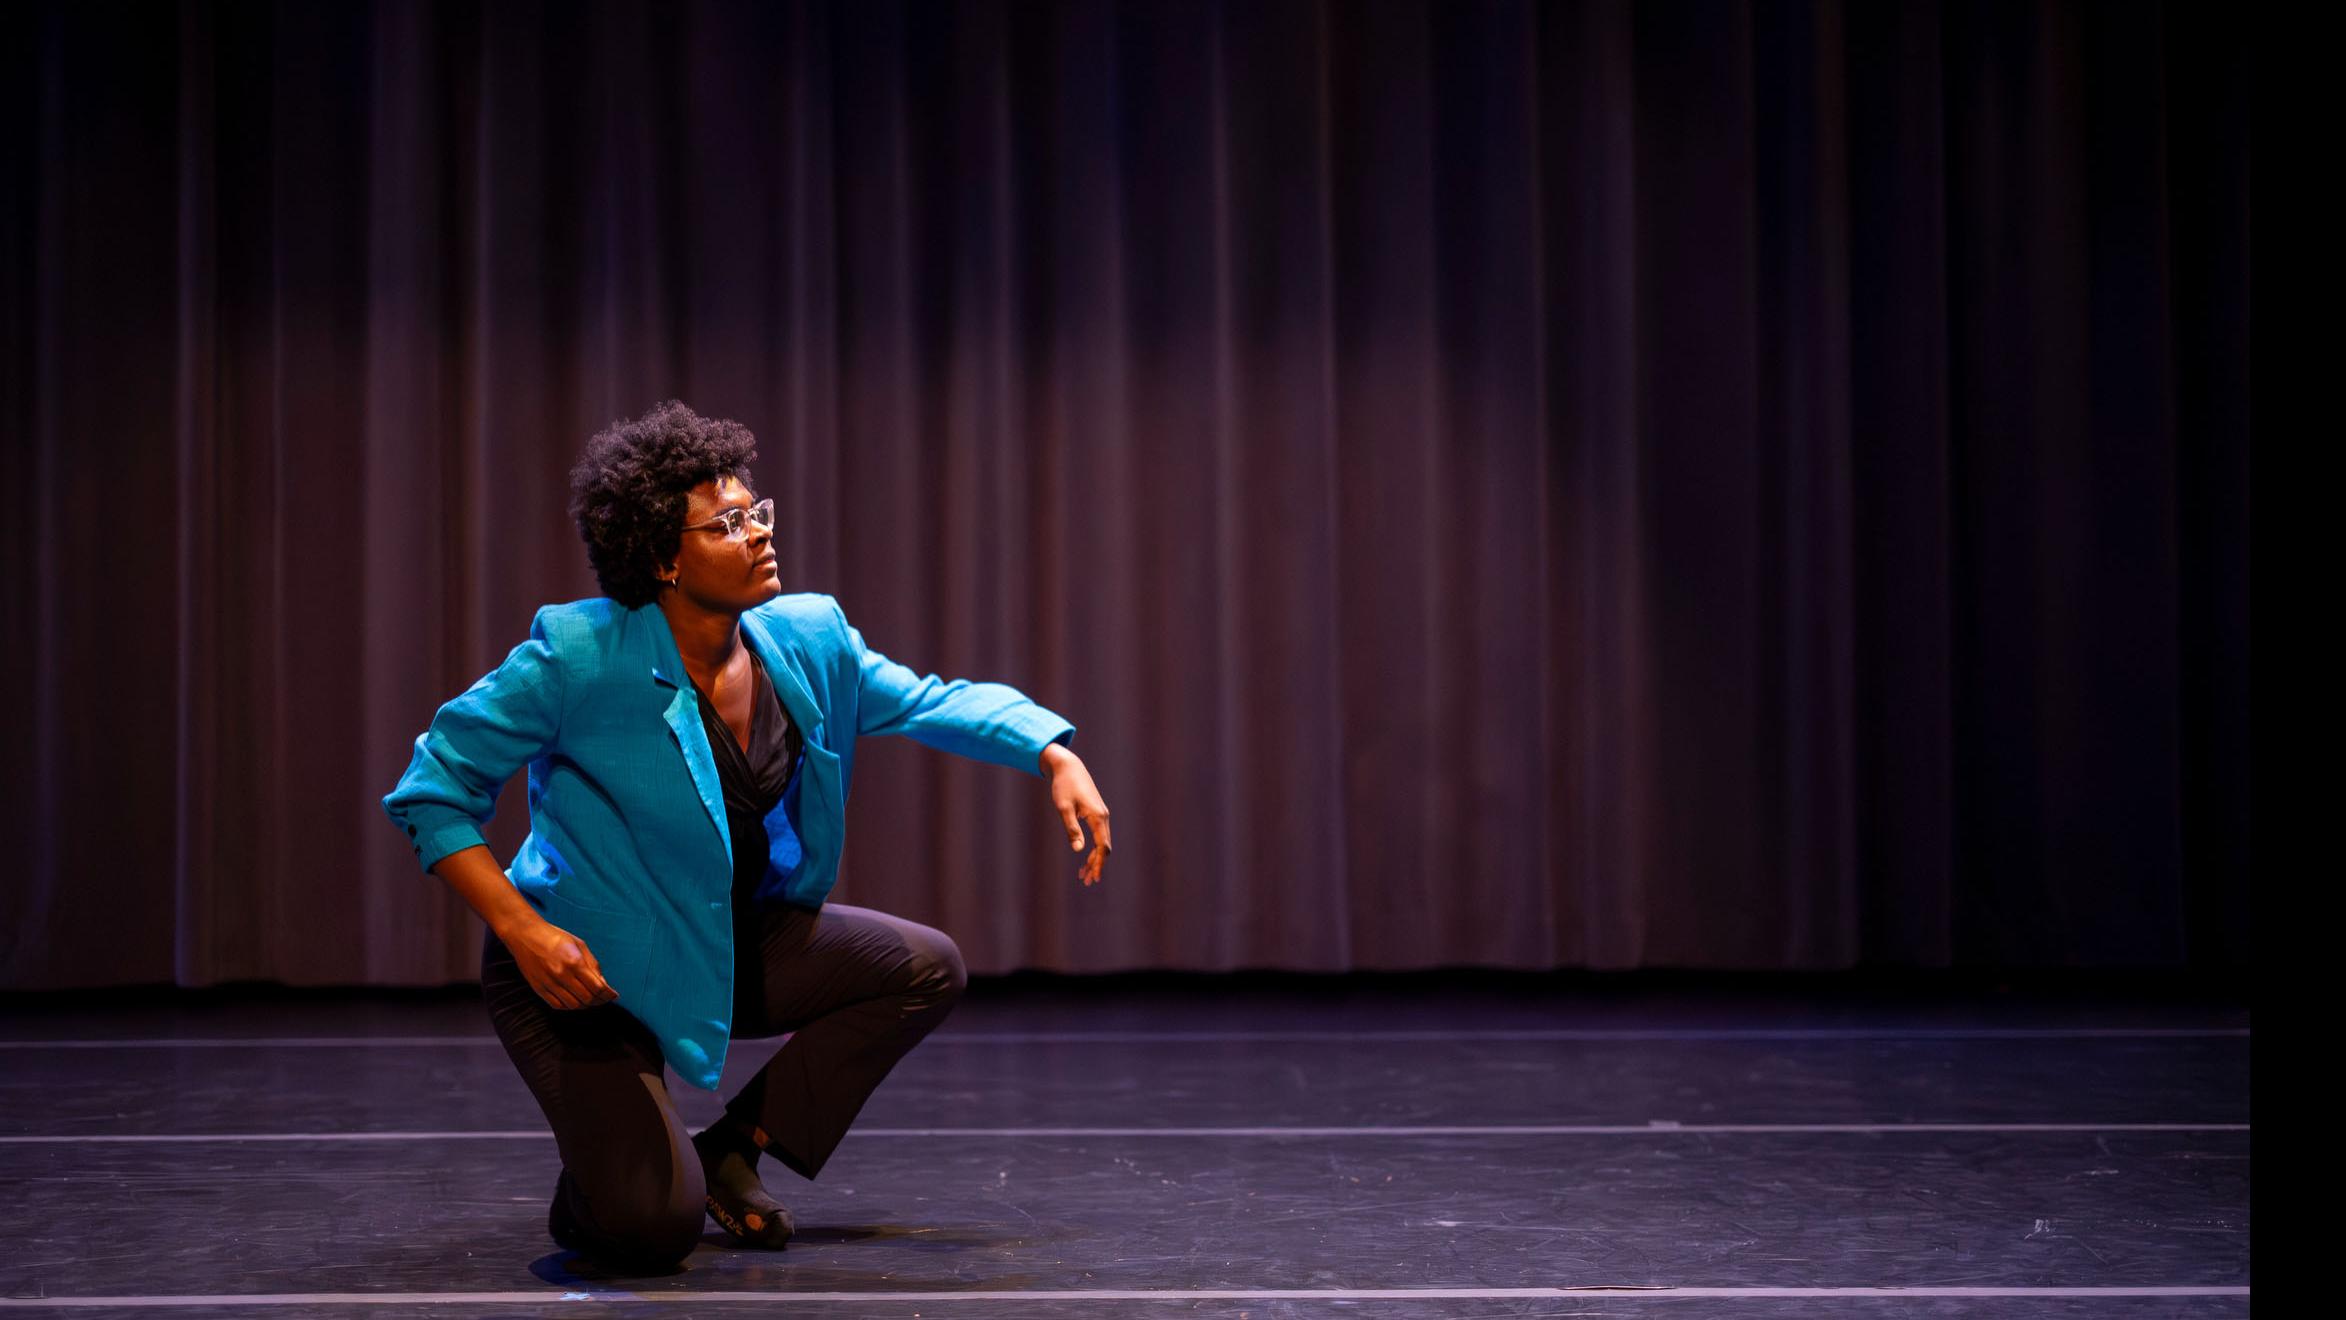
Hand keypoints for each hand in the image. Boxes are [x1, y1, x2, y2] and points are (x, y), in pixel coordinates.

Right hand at [504, 917, 618, 1010]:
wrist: (526, 935)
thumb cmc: (555, 937)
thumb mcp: (579, 945)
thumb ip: (593, 965)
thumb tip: (604, 984)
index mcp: (574, 962)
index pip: (597, 987)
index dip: (608, 994)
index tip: (613, 995)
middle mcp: (562, 975)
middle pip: (587, 998)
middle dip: (599, 1000)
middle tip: (603, 998)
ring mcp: (549, 983)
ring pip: (573, 1005)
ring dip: (585, 1005)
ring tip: (589, 999)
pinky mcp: (539, 989)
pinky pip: (557, 1005)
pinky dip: (569, 1006)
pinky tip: (574, 1000)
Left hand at [1041, 743, 1112, 885]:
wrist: (1068, 766)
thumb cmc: (1064, 786)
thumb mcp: (1063, 808)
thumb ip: (1072, 829)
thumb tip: (1079, 850)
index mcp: (1098, 817)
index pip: (1102, 846)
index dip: (1099, 863)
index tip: (1093, 877)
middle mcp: (1103, 817)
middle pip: (1104, 847)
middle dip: (1096, 865)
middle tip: (1086, 881)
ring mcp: (1101, 814)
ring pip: (1102, 842)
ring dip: (1094, 858)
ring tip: (1083, 874)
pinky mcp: (1096, 813)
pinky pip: (1098, 835)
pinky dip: (1093, 847)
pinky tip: (1085, 856)